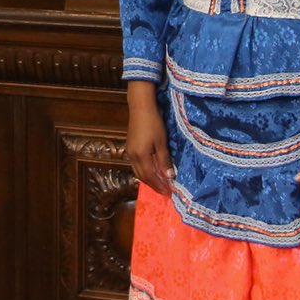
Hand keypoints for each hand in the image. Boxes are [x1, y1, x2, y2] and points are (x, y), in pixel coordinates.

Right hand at [124, 82, 173, 196]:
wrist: (140, 106)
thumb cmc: (153, 123)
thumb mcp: (161, 142)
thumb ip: (164, 160)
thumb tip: (169, 176)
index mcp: (141, 156)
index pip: (151, 177)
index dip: (160, 186)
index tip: (169, 192)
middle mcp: (133, 156)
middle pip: (142, 176)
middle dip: (153, 185)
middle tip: (164, 191)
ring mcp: (130, 151)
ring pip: (137, 171)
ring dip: (147, 179)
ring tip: (158, 183)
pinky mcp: (130, 146)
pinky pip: (135, 165)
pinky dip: (143, 171)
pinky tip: (150, 170)